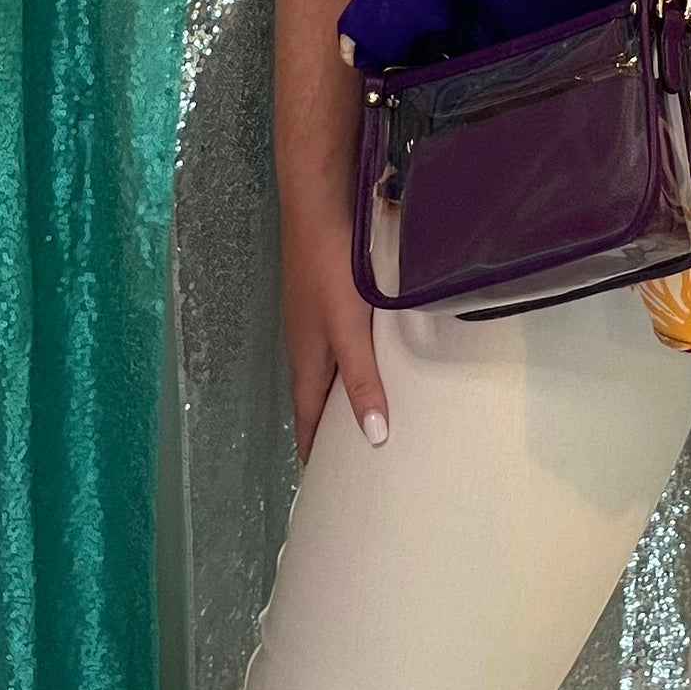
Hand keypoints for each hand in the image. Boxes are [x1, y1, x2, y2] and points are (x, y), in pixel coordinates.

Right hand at [281, 209, 387, 462]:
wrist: (320, 205)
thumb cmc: (329, 271)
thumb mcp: (347, 331)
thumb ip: (361, 380)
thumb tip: (375, 438)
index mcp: (306, 360)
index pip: (306, 419)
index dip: (314, 451)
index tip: (326, 484)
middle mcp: (308, 344)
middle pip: (319, 398)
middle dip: (333, 429)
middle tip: (360, 459)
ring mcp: (319, 319)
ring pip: (334, 370)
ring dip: (350, 394)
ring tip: (379, 415)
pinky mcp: (333, 297)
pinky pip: (346, 344)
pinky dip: (361, 362)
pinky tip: (385, 357)